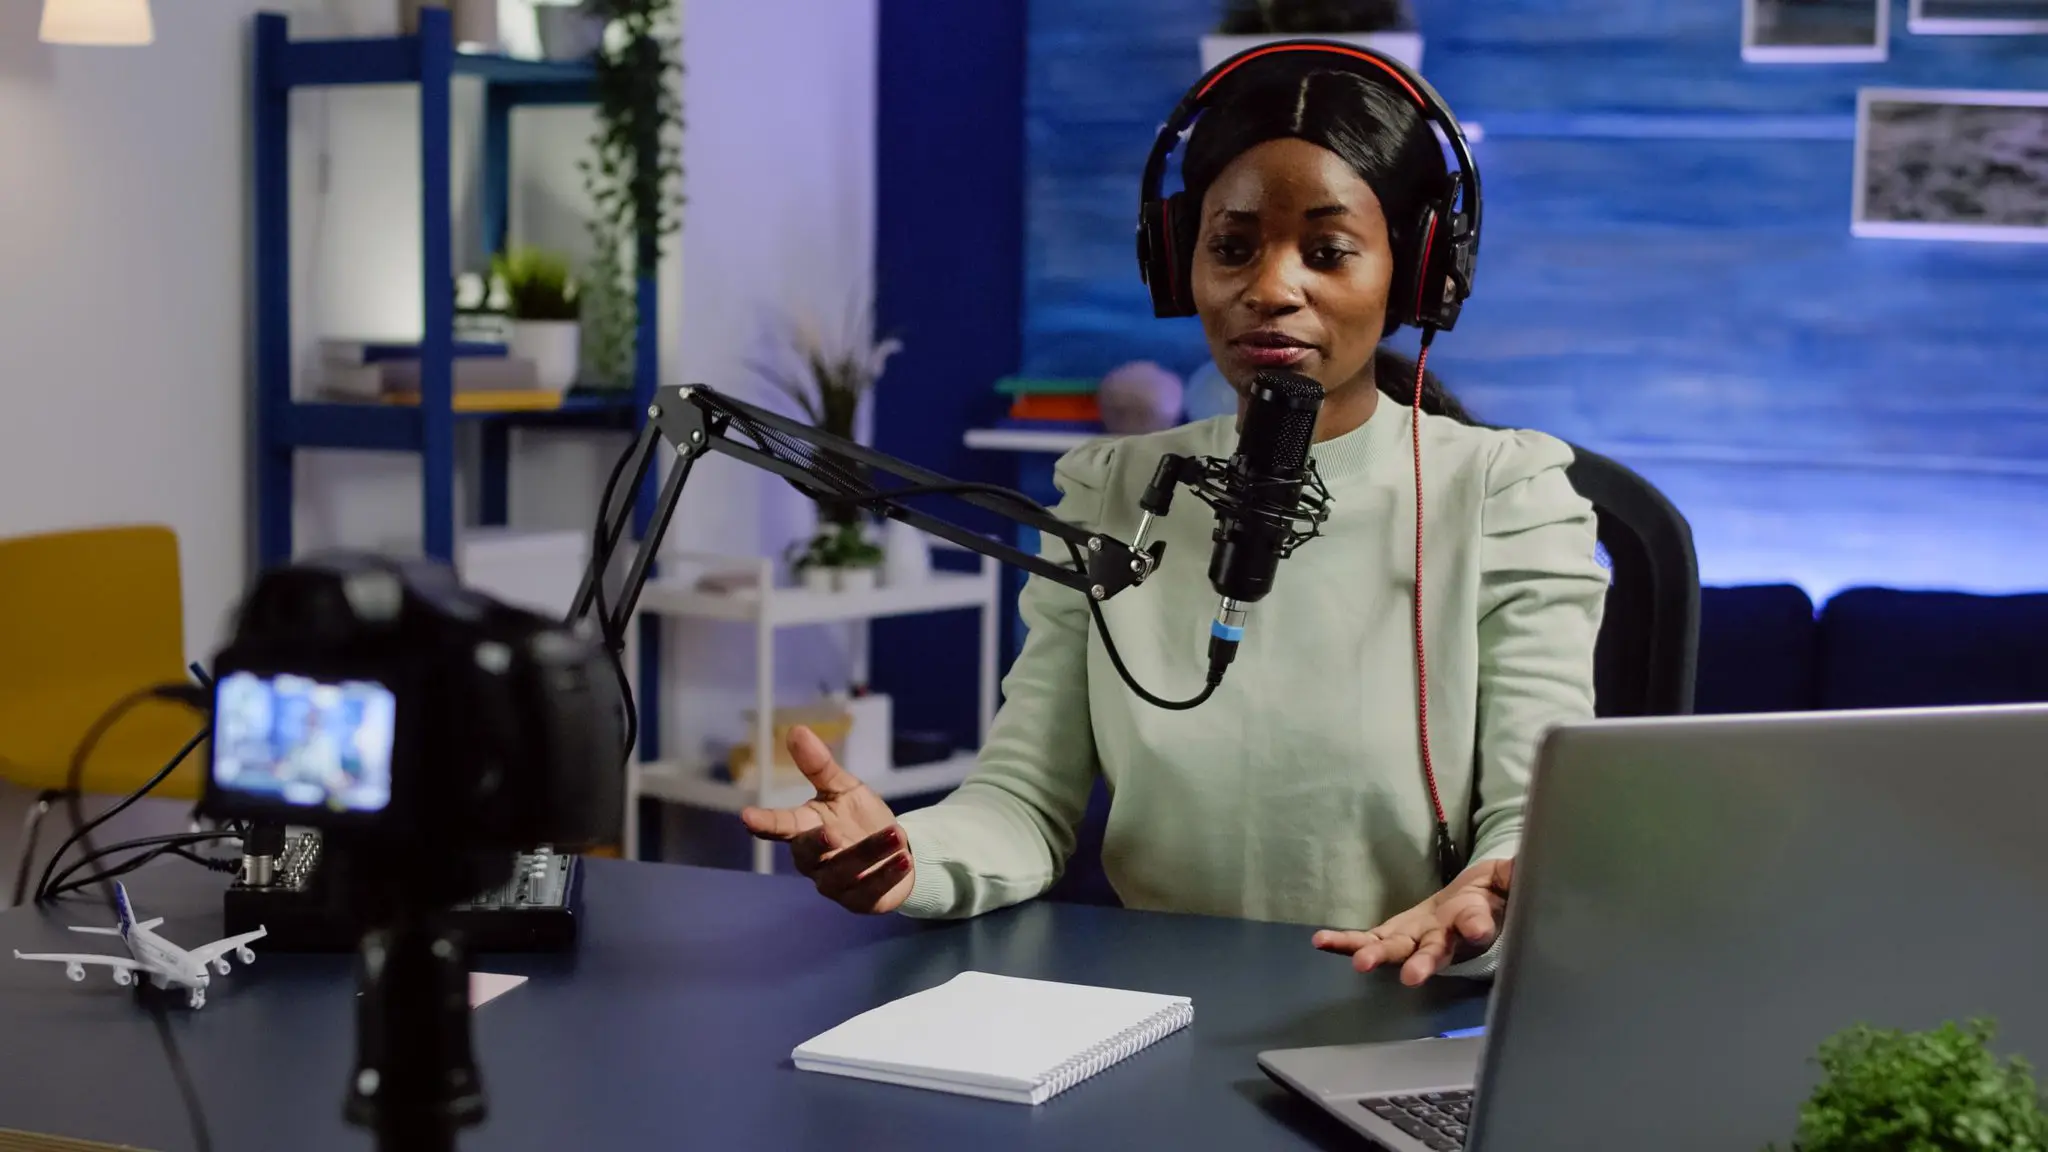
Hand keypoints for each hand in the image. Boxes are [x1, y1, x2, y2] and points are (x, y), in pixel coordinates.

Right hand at [738, 725, 914, 913]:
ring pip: (845, 871)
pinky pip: (870, 891)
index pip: (780, 826)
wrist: (894, 852)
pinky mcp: (860, 901)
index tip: (747, 816)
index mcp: (804, 829)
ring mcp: (834, 883)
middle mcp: (814, 860)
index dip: (764, 822)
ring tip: (895, 835)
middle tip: (831, 832)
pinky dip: (887, 876)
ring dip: (870, 853)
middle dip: (818, 843)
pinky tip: (904, 861)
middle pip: (809, 853)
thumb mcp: (844, 789)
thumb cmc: (859, 819)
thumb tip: (795, 730)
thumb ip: (820, 766)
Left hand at [1312, 858, 1512, 985]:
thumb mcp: (1509, 879)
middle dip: (1423, 963)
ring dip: (1379, 957)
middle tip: (1414, 978)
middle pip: (1435, 953)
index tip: (1475, 930)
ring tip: (1361, 964)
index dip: (1476, 926)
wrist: (1473, 903)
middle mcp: (1446, 939)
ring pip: (1399, 952)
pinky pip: (1369, 940)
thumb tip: (1528, 863)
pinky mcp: (1395, 935)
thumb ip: (1515, 874)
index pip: (1478, 923)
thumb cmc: (1493, 893)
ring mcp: (1418, 940)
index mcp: (1477, 922)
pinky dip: (1346, 942)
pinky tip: (1321, 941)